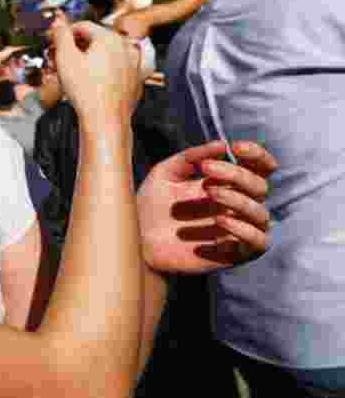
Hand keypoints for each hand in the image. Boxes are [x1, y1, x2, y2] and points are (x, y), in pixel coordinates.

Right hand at [50, 11, 141, 123]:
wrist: (105, 121)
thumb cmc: (87, 92)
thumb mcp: (65, 58)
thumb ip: (61, 35)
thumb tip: (59, 22)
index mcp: (110, 38)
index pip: (82, 26)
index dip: (65, 34)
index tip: (55, 42)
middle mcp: (126, 48)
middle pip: (96, 40)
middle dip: (76, 48)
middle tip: (60, 59)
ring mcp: (133, 65)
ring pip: (106, 55)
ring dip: (89, 59)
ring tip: (74, 73)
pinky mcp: (134, 81)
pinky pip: (115, 70)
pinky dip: (103, 73)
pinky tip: (91, 84)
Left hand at [139, 140, 273, 274]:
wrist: (138, 239)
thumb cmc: (151, 205)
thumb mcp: (165, 173)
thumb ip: (190, 157)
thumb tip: (222, 144)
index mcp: (226, 184)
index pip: (259, 168)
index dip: (257, 155)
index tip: (235, 147)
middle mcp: (238, 206)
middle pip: (259, 186)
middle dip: (235, 173)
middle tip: (205, 168)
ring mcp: (239, 229)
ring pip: (260, 213)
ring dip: (237, 199)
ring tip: (209, 191)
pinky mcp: (235, 253)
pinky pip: (258, 242)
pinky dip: (244, 229)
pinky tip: (219, 220)